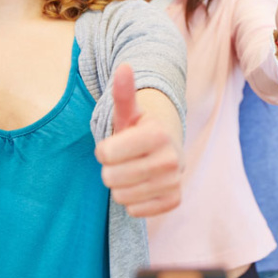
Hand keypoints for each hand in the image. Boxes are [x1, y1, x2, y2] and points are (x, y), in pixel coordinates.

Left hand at [95, 64, 182, 217]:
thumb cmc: (139, 130)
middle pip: (111, 178)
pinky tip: (142, 186)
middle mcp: (170, 159)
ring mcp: (174, 181)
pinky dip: (133, 201)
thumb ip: (123, 93)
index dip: (103, 151)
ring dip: (121, 186)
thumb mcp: (128, 112)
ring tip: (132, 172)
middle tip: (123, 160)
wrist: (166, 149)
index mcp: (157, 134)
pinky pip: (135, 211)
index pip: (105, 155)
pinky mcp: (174, 200)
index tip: (116, 145)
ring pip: (121, 197)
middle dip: (110, 169)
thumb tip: (123, 67)